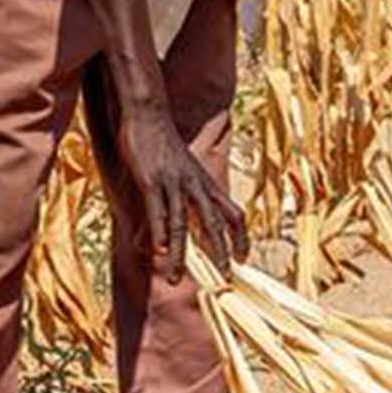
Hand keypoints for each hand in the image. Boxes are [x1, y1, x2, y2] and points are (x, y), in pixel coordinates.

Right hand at [117, 113, 247, 282]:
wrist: (148, 113)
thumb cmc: (164, 142)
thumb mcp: (183, 169)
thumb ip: (186, 194)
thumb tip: (187, 214)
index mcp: (206, 182)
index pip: (233, 213)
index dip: (240, 237)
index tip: (242, 259)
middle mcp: (195, 184)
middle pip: (214, 223)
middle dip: (220, 252)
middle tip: (224, 278)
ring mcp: (174, 182)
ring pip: (181, 225)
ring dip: (179, 255)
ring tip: (175, 279)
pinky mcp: (151, 180)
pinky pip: (157, 211)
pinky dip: (158, 233)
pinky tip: (157, 251)